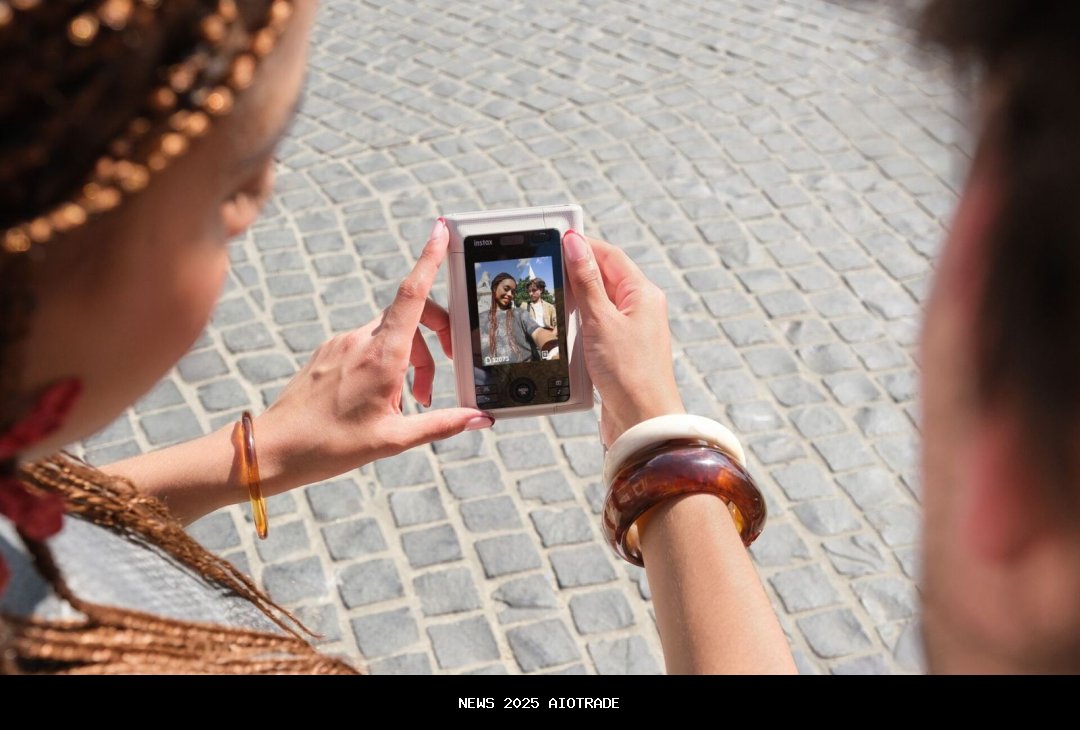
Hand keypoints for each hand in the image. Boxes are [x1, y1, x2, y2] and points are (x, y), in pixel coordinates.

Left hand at [254, 219, 492, 494]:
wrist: (274, 448)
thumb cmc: (331, 446)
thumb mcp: (394, 440)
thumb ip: (442, 423)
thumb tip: (479, 419)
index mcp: (382, 356)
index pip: (412, 294)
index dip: (429, 259)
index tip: (441, 231)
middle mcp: (361, 340)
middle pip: (411, 317)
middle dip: (434, 341)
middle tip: (437, 378)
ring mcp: (341, 343)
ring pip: (391, 335)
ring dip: (410, 361)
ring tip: (409, 403)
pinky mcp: (329, 352)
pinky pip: (368, 346)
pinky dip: (386, 364)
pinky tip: (379, 399)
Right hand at [563, 230, 684, 445]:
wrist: (642, 422)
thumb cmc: (629, 373)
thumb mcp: (601, 320)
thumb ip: (586, 281)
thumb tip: (575, 243)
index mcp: (642, 294)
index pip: (610, 256)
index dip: (583, 246)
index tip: (556, 239)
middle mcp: (640, 308)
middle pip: (604, 277)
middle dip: (576, 273)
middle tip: (546, 269)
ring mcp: (631, 330)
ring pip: (598, 303)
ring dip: (576, 301)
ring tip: (552, 300)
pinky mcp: (620, 351)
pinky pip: (596, 327)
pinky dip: (579, 325)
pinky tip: (564, 330)